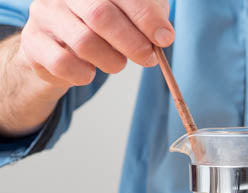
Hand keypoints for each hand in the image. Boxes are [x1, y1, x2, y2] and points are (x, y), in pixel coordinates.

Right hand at [17, 0, 172, 87]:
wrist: (61, 47)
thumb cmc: (107, 28)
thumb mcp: (134, 16)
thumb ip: (151, 18)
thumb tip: (163, 36)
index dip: (146, 17)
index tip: (165, 38)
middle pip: (101, 15)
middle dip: (132, 42)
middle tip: (148, 57)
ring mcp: (44, 14)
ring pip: (84, 42)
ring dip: (111, 61)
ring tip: (117, 63)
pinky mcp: (33, 42)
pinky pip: (63, 63)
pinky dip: (84, 75)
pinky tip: (90, 72)